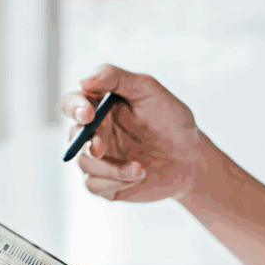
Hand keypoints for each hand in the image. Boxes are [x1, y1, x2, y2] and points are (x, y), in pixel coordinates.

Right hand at [60, 64, 205, 202]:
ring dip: (109, 167)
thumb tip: (83, 81)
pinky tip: (138, 175)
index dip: (74, 106)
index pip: (73, 103)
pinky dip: (114, 181)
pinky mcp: (106, 183)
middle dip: (85, 141)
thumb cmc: (172, 122)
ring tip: (139, 167)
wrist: (191, 160)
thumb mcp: (149, 91)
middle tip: (100, 147)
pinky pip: (93, 185)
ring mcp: (100, 160)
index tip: (88, 113)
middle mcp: (95, 132)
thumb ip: (117, 78)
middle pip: (73, 135)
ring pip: (83, 163)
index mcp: (101, 107)